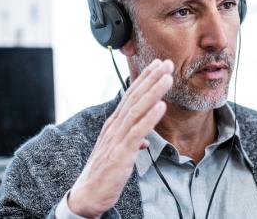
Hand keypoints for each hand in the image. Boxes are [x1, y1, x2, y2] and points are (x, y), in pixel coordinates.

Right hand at [68, 59, 173, 216]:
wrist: (88, 194)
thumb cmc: (103, 173)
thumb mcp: (119, 153)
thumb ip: (131, 142)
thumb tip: (144, 140)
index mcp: (114, 125)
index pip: (130, 96)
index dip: (145, 79)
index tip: (158, 65)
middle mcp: (114, 127)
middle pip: (134, 97)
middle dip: (151, 79)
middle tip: (166, 62)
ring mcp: (117, 139)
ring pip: (137, 110)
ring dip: (153, 92)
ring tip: (168, 78)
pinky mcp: (121, 153)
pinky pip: (137, 132)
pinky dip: (150, 118)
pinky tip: (161, 106)